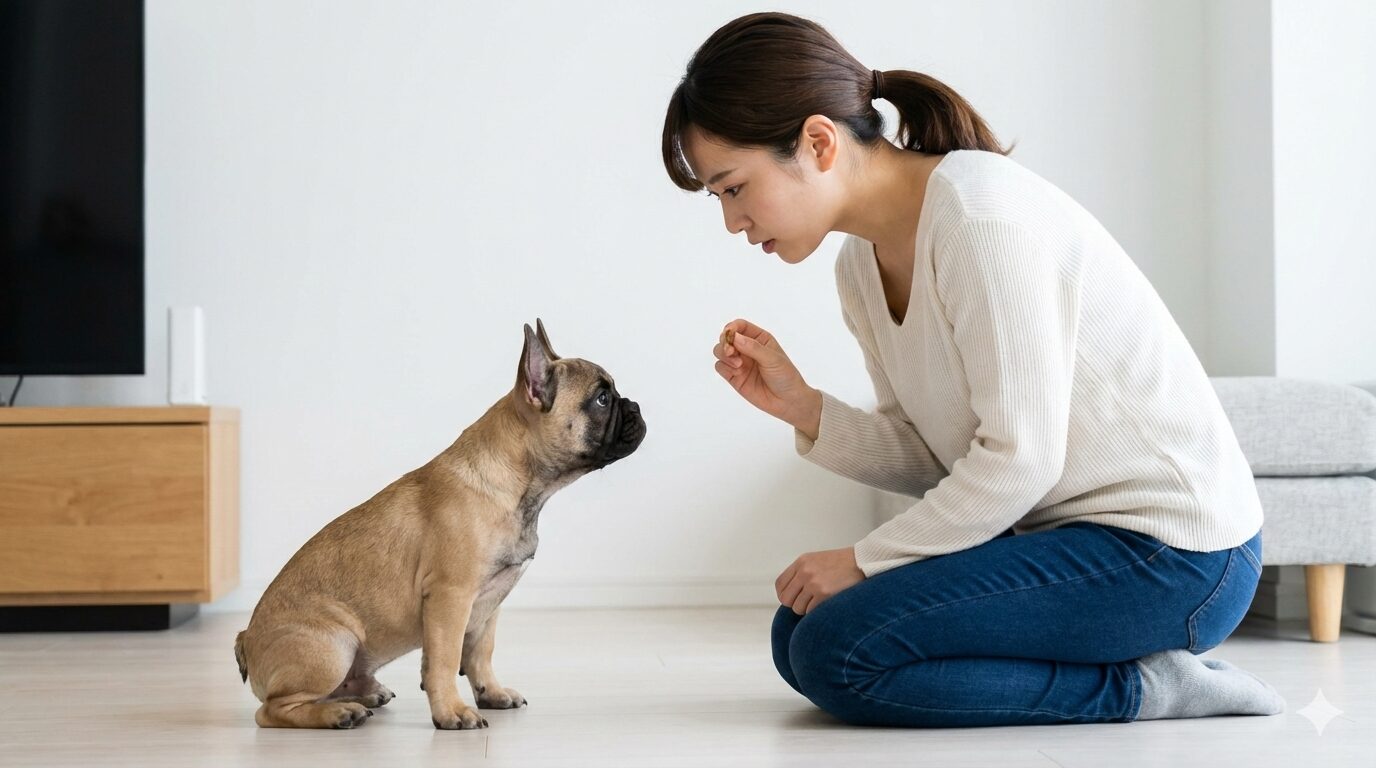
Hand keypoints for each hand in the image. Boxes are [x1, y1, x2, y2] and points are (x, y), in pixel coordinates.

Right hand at [712, 319, 821, 436]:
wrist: (787, 401)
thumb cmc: (785, 376)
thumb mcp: (772, 359)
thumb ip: (753, 347)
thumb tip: (734, 337)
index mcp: (759, 338)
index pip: (740, 326)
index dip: (731, 327)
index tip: (728, 334)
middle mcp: (747, 348)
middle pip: (726, 337)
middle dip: (725, 343)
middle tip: (730, 352)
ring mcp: (739, 362)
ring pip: (720, 351)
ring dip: (724, 355)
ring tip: (737, 365)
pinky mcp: (733, 377)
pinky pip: (720, 367)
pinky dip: (724, 368)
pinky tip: (738, 374)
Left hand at [775, 547, 864, 614]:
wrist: (863, 562)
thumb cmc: (842, 563)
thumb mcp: (817, 561)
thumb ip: (802, 573)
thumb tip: (790, 595)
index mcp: (801, 562)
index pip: (780, 585)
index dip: (785, 595)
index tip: (793, 599)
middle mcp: (804, 572)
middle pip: (786, 599)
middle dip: (795, 604)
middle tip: (807, 603)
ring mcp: (813, 583)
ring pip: (798, 608)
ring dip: (807, 609)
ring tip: (820, 601)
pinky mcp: (823, 594)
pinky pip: (811, 612)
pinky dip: (817, 611)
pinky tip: (827, 603)